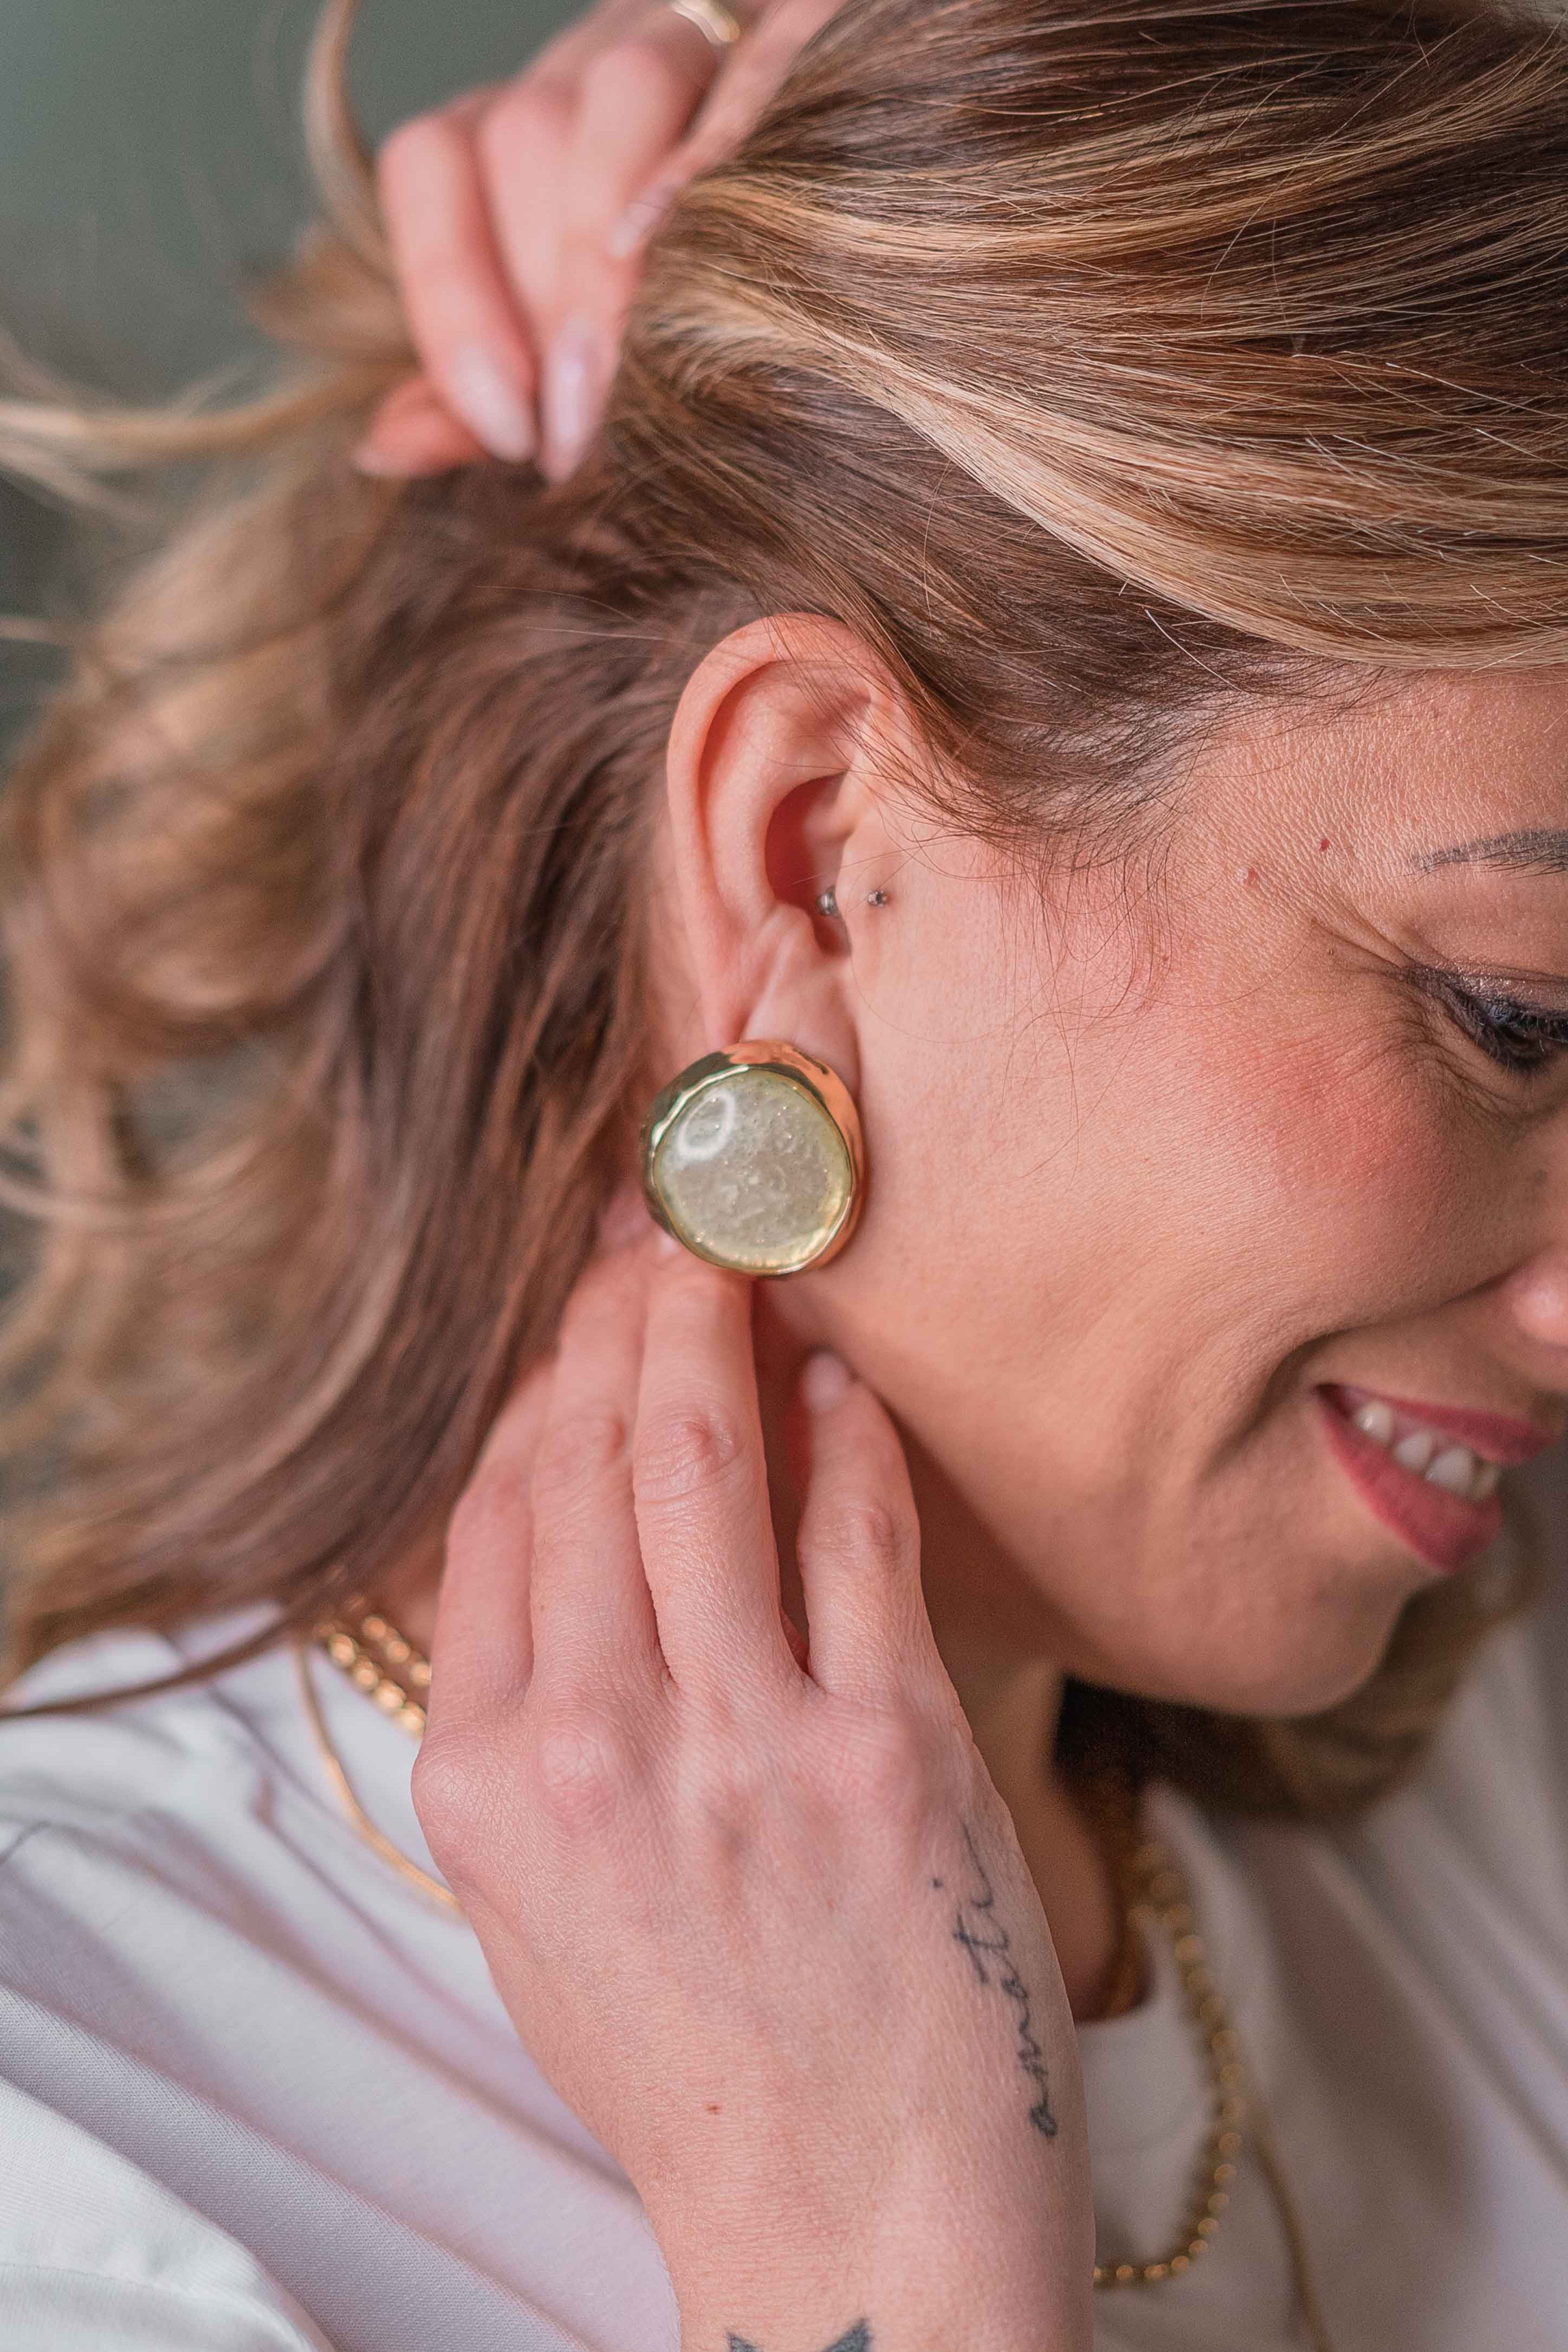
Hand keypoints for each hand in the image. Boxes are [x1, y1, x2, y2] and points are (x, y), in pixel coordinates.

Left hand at [363, 0, 844, 482]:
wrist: (866, 200)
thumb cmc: (702, 300)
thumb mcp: (568, 341)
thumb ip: (482, 389)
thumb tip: (382, 449)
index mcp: (529, 125)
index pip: (432, 162)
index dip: (450, 300)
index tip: (507, 431)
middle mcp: (596, 63)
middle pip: (524, 136)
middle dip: (541, 307)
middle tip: (578, 441)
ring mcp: (697, 39)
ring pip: (617, 92)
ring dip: (605, 252)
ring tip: (628, 390)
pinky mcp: (797, 33)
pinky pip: (750, 68)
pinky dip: (708, 154)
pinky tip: (682, 238)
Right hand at [415, 1234, 1093, 2349]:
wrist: (849, 2213)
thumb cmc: (692, 2051)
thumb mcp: (537, 1900)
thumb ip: (526, 1712)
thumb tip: (558, 1516)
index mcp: (485, 1782)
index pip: (497, 1517)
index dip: (540, 1387)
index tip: (580, 1312)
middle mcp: (593, 1745)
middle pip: (588, 1462)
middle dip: (621, 1317)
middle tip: (660, 1228)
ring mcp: (742, 1742)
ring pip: (707, 1465)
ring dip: (718, 1331)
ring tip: (738, 1253)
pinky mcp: (890, 1748)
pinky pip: (859, 1536)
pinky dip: (849, 1435)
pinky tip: (842, 1377)